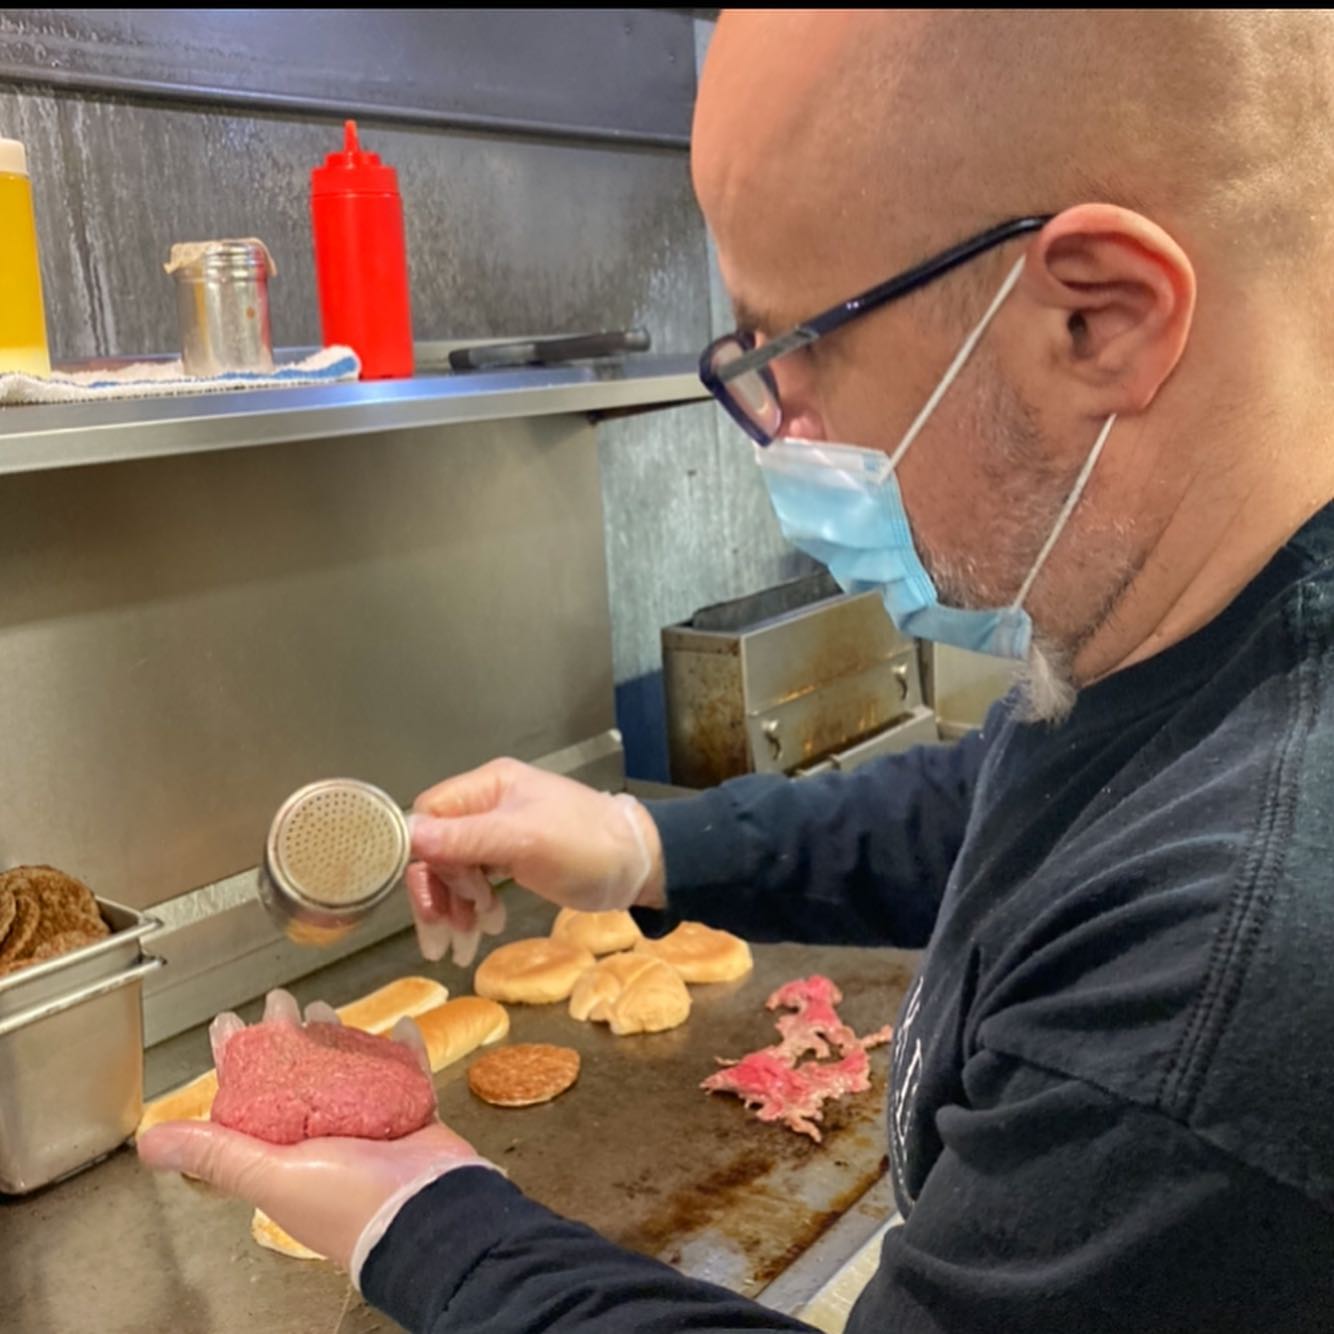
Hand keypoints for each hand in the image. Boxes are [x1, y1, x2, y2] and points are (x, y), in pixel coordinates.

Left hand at [138, 991, 495, 1286]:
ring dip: (339, 1035)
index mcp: (287, 1154)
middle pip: (303, 1074)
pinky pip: (409, 1073)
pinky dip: (406, 1049)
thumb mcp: (273, 1176)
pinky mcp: (413, 1115)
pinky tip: (402, 1026)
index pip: (252, 1096)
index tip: (229, 1022)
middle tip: (281, 1000)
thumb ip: (218, 1154)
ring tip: (327, 1007)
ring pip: (352, 1067)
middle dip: (289, 1034)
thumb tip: (148, 1141)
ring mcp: (372, 1125)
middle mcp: (325, 1137)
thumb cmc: (350, 1203)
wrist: (430, 1215)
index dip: (238, 1057)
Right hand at [406, 759, 664, 962]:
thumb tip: (409, 837)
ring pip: (455, 869)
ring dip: (455, 907)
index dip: (422, 857)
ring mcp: (501, 831)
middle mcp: (489, 803)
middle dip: (438, 892)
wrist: (639, 864)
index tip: (426, 898)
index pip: (430, 815)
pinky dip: (475, 907)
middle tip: (441, 935)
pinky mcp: (513, 856)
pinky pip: (477, 881)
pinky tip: (486, 928)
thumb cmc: (586, 845)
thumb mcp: (523, 841)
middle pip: (439, 847)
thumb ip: (465, 840)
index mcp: (489, 785)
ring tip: (463, 943)